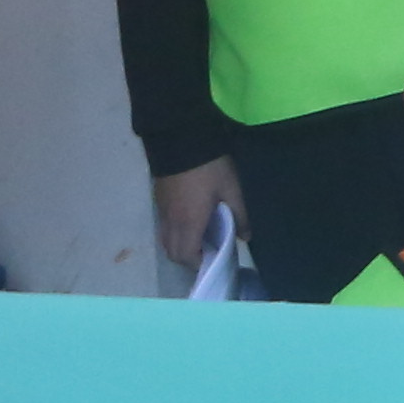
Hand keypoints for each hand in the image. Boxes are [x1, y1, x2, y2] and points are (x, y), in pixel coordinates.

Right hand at [154, 158, 238, 273]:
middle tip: (208, 251)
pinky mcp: (158, 200)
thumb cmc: (210, 167)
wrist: (180, 139)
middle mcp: (171, 221)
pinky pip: (163, 226)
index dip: (198, 263)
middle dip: (188, 258)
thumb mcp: (232, 188)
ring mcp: (161, 210)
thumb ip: (240, 214)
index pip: (185, 255)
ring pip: (165, 240)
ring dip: (181, 245)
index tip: (214, 259)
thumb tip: (245, 237)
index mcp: (188, 222)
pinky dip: (175, 232)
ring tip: (202, 237)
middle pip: (172, 252)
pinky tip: (192, 221)